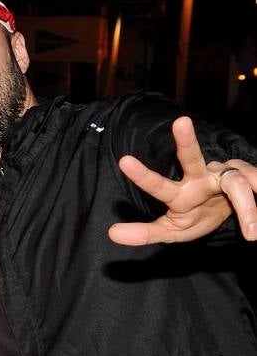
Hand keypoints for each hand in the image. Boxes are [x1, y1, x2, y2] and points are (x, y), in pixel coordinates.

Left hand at [108, 116, 256, 244]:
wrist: (232, 213)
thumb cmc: (198, 217)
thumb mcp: (172, 230)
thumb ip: (145, 233)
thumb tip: (112, 233)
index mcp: (179, 193)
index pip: (158, 185)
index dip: (142, 175)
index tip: (124, 161)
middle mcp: (202, 178)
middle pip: (192, 158)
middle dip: (186, 141)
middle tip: (180, 122)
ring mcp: (229, 176)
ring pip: (236, 183)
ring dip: (246, 206)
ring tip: (251, 233)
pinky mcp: (253, 178)